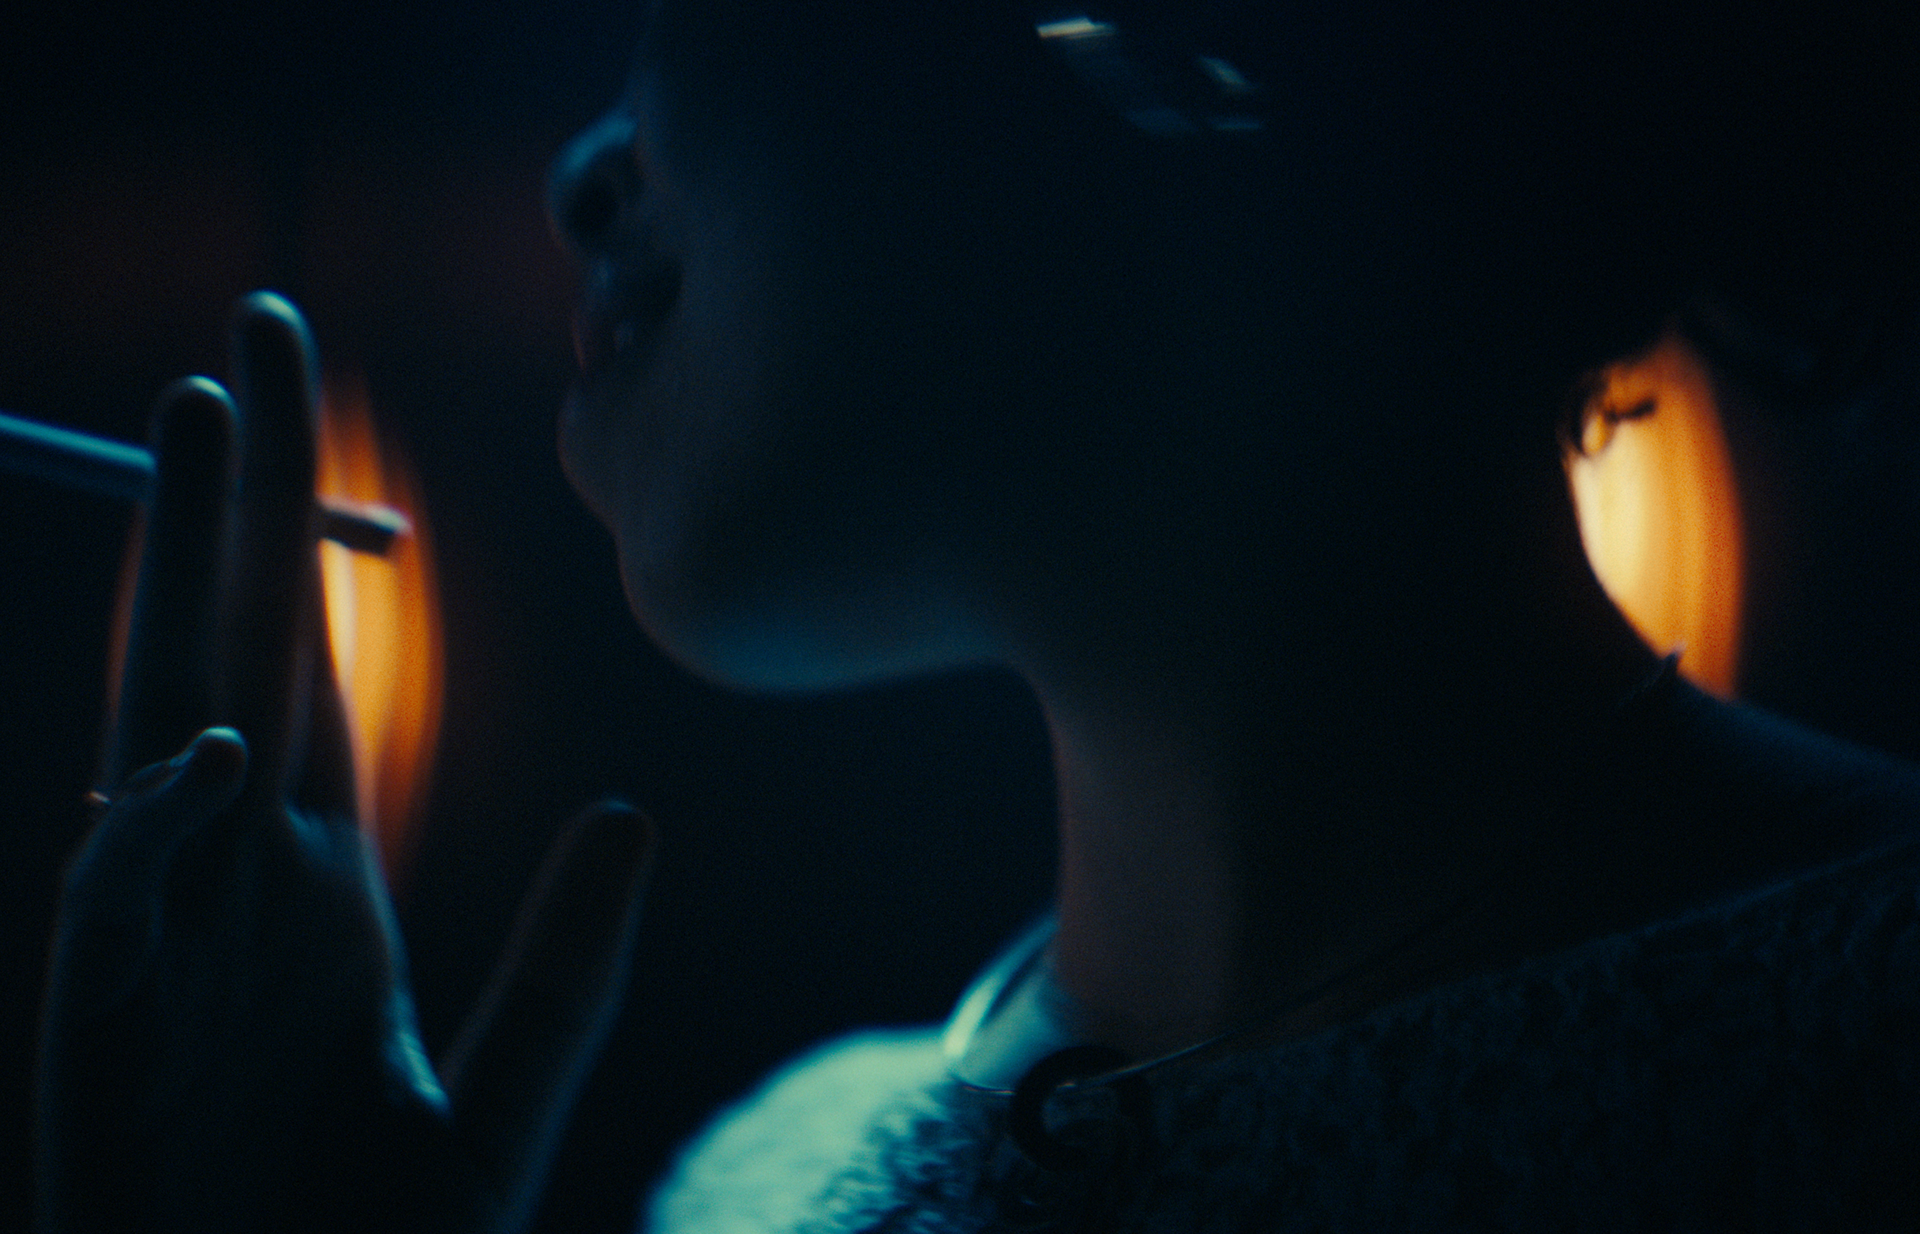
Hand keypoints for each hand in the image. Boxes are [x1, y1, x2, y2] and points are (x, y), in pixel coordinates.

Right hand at [35, 293, 654, 1233]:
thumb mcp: (500, 1098)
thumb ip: (568, 962)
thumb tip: (634, 812)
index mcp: (316, 892)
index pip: (307, 682)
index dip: (308, 555)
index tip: (332, 436)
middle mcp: (231, 888)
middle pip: (231, 654)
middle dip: (236, 501)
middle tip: (258, 340)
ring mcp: (163, 947)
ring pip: (158, 724)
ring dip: (176, 581)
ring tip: (198, 423)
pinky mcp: (103, 1032)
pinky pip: (119, 903)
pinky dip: (152, 828)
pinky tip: (204, 750)